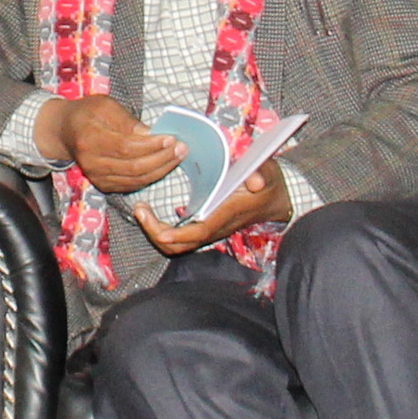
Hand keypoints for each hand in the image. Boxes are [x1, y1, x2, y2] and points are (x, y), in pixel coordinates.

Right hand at [37, 94, 182, 193]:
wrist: (64, 132)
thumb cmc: (86, 113)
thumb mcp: (104, 105)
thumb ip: (126, 120)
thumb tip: (149, 134)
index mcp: (90, 138)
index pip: (126, 147)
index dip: (151, 146)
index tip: (171, 138)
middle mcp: (92, 162)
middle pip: (134, 167)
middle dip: (162, 159)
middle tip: (182, 148)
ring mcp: (96, 177)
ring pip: (136, 179)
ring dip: (161, 169)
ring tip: (178, 156)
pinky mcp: (103, 185)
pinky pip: (132, 185)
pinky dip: (151, 177)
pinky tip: (164, 166)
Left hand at [134, 160, 290, 258]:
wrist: (277, 201)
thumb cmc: (270, 184)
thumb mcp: (269, 173)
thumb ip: (262, 173)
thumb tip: (256, 180)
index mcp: (227, 214)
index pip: (200, 232)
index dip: (177, 235)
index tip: (157, 230)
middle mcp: (216, 227)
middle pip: (182, 245)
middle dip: (156, 234)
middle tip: (140, 210)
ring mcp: (210, 229)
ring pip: (178, 245)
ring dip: (156, 233)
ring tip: (141, 211)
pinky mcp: (205, 227)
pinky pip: (180, 239)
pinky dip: (162, 232)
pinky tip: (151, 215)